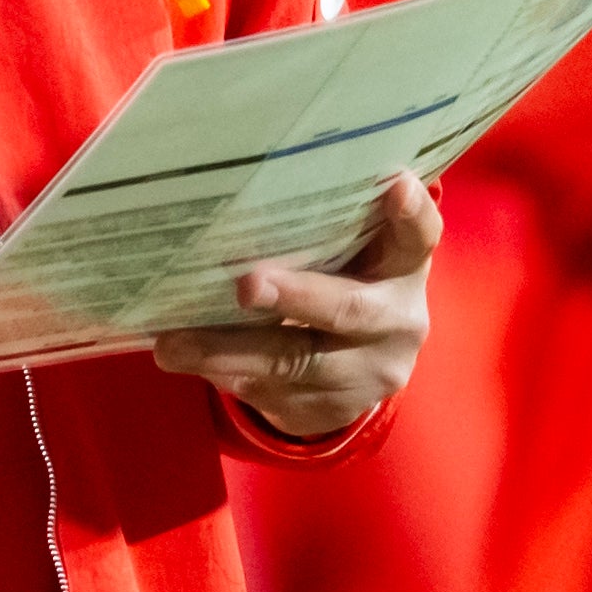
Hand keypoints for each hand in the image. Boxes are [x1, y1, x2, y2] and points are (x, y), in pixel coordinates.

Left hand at [155, 174, 437, 439]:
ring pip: (298, 365)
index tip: (395, 182)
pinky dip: (230, 378)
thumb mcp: (346, 252)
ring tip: (172, 344)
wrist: (358, 361)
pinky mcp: (338, 409)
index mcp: (404, 266)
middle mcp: (399, 321)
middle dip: (296, 297)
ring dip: (230, 352)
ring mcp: (373, 373)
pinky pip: (279, 397)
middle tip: (246, 285)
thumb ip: (322, 226)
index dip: (411, 211)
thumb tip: (241, 184)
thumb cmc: (338, 280)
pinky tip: (192, 364)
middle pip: (349, 309)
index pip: (419, 235)